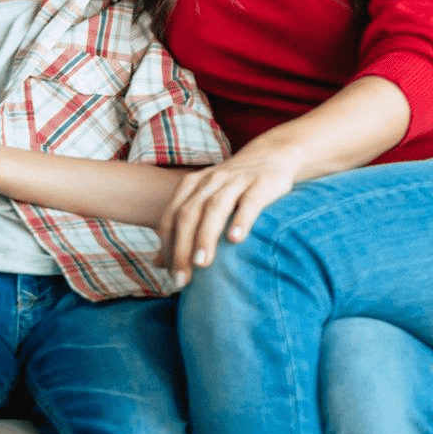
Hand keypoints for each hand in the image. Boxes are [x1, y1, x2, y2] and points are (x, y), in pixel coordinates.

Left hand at [157, 148, 302, 280]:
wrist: (274, 153)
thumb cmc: (234, 187)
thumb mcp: (206, 201)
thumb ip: (182, 230)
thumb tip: (158, 264)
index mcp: (191, 186)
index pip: (171, 218)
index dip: (168, 247)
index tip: (172, 277)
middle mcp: (210, 181)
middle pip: (188, 214)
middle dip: (181, 248)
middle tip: (183, 280)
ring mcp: (236, 180)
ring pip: (215, 207)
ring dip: (205, 237)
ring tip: (202, 264)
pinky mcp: (263, 182)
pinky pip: (250, 201)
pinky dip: (241, 219)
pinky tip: (236, 239)